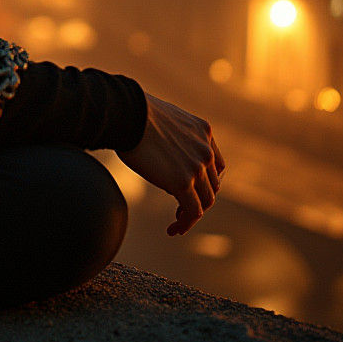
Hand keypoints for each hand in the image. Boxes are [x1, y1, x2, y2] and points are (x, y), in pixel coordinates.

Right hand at [117, 93, 224, 235]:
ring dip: (191, 215)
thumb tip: (157, 148)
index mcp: (203, 131)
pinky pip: (193, 211)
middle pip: (211, 186)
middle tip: (180, 209)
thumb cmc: (133, 113)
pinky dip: (185, 223)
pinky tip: (173, 229)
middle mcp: (206, 149)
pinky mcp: (183, 182)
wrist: (127, 112)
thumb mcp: (162, 120)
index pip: (215, 165)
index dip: (204, 182)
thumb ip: (171, 135)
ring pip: (205, 202)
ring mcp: (197, 166)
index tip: (190, 191)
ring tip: (177, 224)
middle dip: (198, 200)